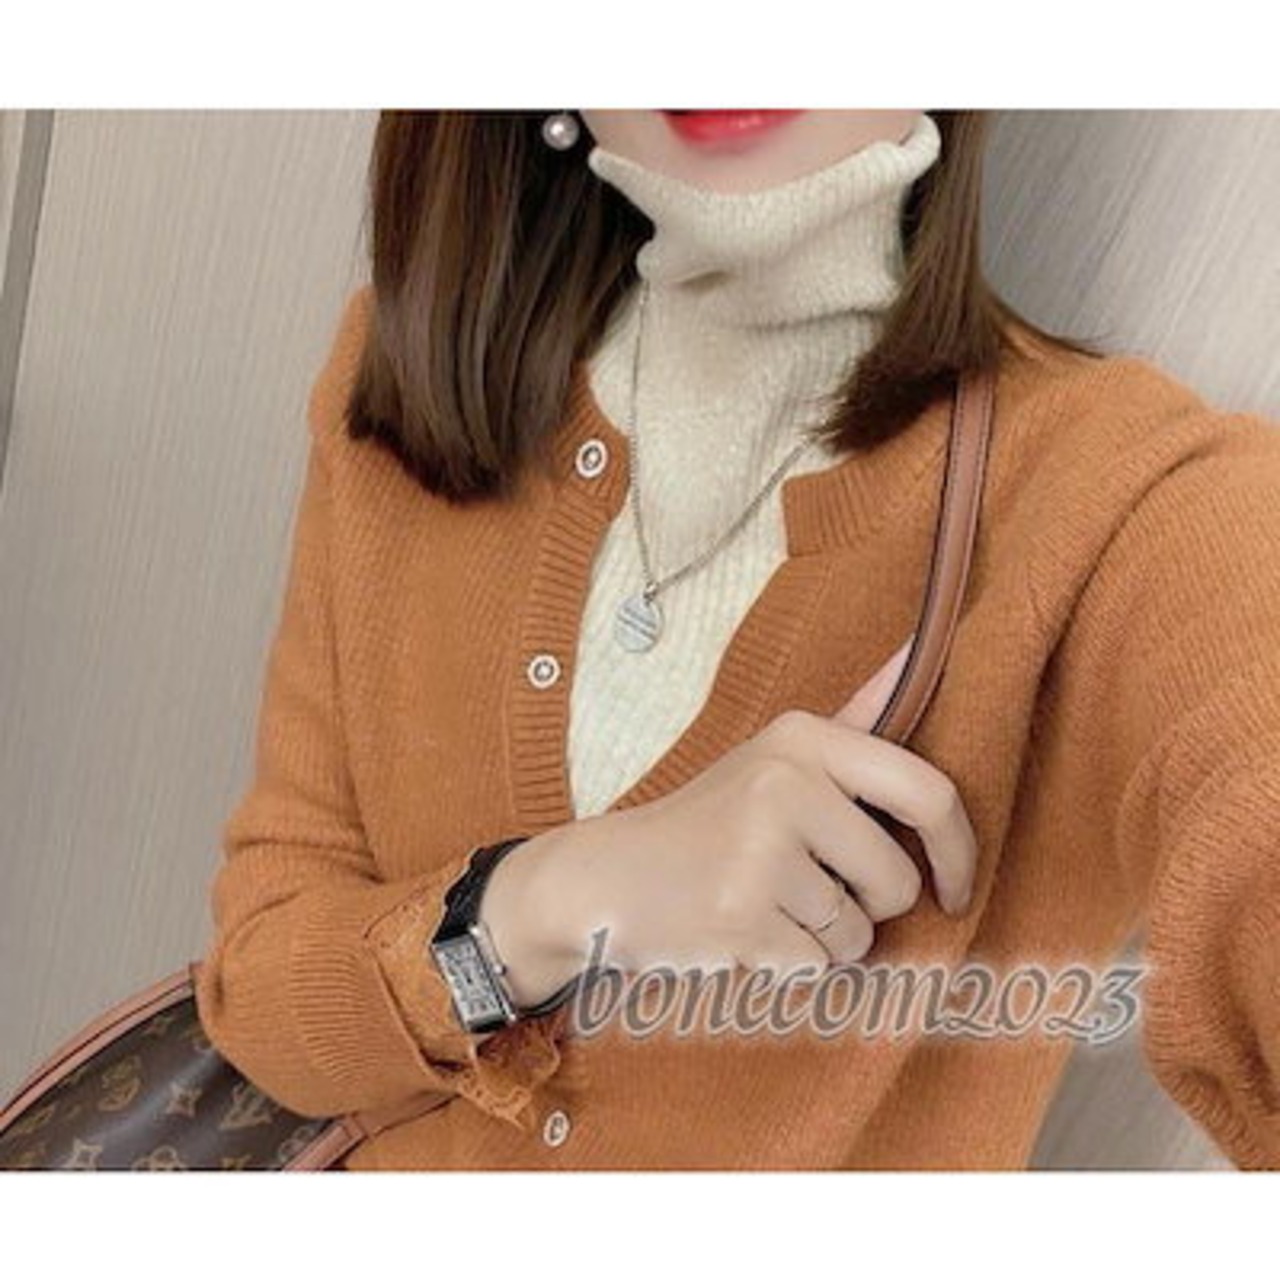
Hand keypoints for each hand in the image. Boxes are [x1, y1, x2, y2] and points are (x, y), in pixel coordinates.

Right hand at [480, 636, 977, 1006]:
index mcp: (802, 738)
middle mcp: (783, 785)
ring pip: (857, 933)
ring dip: (825, 938)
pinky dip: (790, 964)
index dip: (960, 850)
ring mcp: (759, 853)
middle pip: (896, 880)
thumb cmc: (711, 821)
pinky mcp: (741, 918)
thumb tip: (923, 646)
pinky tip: (744, 931)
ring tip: (765, 904)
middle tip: (812, 889)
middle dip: (871, 905)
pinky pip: (816, 967)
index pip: (929, 793)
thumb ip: (858, 714)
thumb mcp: (777, 755)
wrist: (610, 877)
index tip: (954, 886)